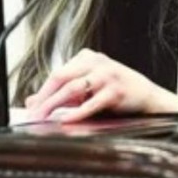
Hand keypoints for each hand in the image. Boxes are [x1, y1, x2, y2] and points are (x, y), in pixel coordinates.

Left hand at [24, 48, 177, 122]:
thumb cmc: (115, 91)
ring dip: (55, 104)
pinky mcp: (115, 91)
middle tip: (33, 114)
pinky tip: (67, 119)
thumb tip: (33, 102)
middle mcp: (95, 62)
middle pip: (61, 77)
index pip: (57, 73)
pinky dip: (78, 111)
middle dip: (44, 97)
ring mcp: (106, 75)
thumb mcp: (87, 89)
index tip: (31, 108)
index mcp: (86, 58)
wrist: (146, 96)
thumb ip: (61, 94)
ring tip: (43, 117)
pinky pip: (92, 102)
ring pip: (73, 87)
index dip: (42, 92)